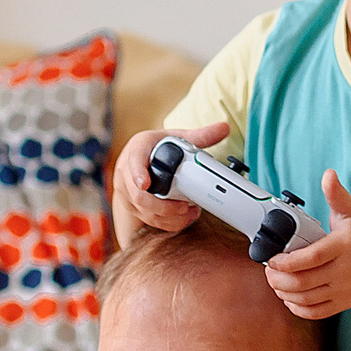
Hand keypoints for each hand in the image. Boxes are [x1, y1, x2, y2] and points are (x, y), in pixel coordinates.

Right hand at [113, 122, 228, 234]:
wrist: (135, 160)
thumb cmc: (156, 147)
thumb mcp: (175, 137)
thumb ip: (200, 135)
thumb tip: (224, 128)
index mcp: (137, 149)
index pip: (134, 161)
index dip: (137, 173)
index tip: (145, 183)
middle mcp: (126, 172)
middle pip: (139, 195)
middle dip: (163, 206)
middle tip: (184, 206)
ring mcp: (126, 191)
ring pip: (145, 211)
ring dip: (169, 217)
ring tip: (190, 213)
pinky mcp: (132, 206)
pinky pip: (148, 219)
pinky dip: (167, 222)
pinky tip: (183, 218)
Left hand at [261, 171, 350, 318]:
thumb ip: (337, 195)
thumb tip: (329, 175)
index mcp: (343, 246)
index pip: (310, 258)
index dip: (286, 262)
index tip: (271, 259)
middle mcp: (344, 270)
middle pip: (303, 282)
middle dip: (278, 279)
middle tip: (268, 271)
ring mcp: (344, 290)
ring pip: (306, 298)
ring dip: (284, 293)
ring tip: (275, 282)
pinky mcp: (344, 303)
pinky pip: (316, 312)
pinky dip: (297, 308)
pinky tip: (288, 298)